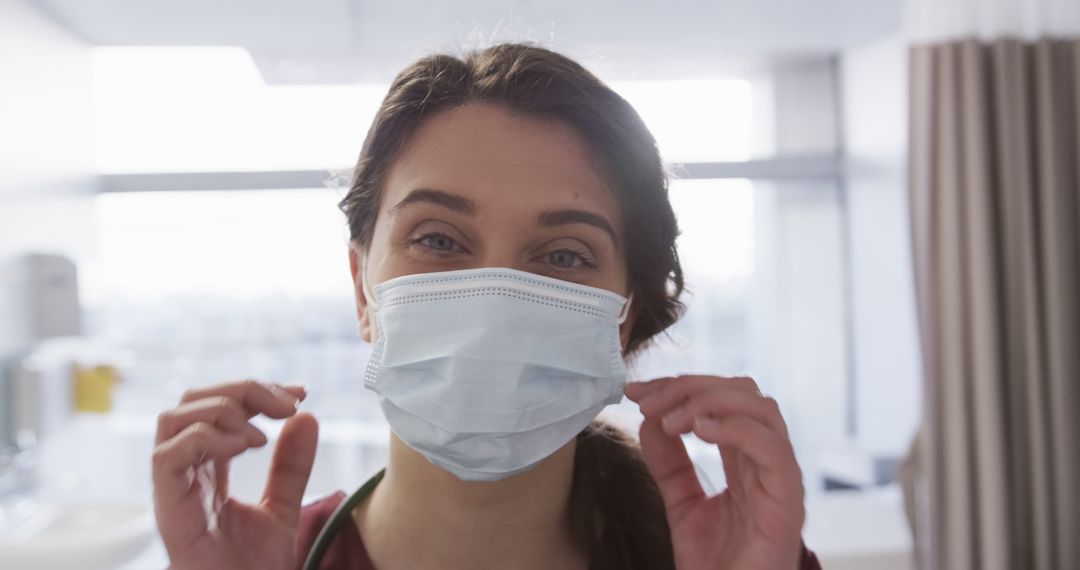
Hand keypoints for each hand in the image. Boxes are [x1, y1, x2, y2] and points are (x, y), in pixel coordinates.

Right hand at [152, 380, 318, 569]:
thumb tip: (308, 416)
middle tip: (288, 404)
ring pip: (173, 418)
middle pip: (194, 400)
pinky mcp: (167, 508)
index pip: (221, 407)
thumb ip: (291, 465)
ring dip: (223, 410)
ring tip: (261, 435)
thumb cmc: (251, 568)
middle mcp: (186, 471)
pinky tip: (243, 447)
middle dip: (243, 390)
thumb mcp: (283, 506)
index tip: (301, 393)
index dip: (258, 391)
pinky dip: (206, 439)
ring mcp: (173, 487)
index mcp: (208, 466)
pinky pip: (167, 456)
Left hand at [625, 375, 804, 569]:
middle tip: (648, 401)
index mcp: (745, 457)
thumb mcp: (681, 503)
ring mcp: (781, 476)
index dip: (679, 386)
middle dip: (690, 386)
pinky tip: (698, 431)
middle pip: (742, 392)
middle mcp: (766, 459)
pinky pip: (771, 447)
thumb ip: (668, 463)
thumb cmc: (717, 564)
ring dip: (709, 401)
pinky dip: (734, 428)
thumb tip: (648, 419)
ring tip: (671, 420)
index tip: (637, 390)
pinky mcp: (787, 498)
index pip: (721, 398)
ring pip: (761, 408)